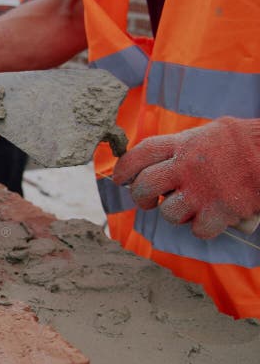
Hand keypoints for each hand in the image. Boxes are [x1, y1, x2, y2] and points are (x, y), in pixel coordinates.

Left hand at [113, 117, 259, 238]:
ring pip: (168, 213)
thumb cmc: (245, 143)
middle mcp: (187, 166)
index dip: (123, 168)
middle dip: (140, 198)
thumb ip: (181, 146)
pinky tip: (213, 218)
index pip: (139, 155)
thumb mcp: (208, 133)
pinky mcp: (220, 211)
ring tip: (192, 206)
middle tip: (149, 201)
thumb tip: (155, 160)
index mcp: (183, 144)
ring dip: (176, 214)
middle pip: (144, 187)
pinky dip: (203, 228)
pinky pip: (197, 230)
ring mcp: (202, 190)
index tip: (119, 179)